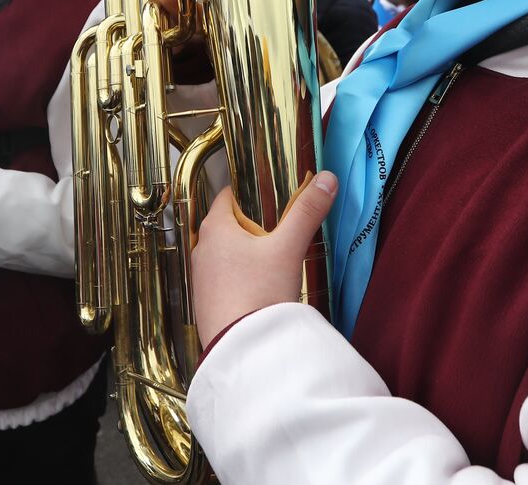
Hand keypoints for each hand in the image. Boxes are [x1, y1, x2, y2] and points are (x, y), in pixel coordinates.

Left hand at [191, 171, 337, 343]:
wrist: (244, 349)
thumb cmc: (259, 294)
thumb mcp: (289, 248)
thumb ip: (307, 212)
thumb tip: (327, 179)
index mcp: (215, 229)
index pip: (226, 197)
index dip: (246, 192)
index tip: (264, 193)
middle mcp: (202, 251)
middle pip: (226, 226)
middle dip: (250, 226)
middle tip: (275, 228)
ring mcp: (201, 279)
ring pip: (224, 255)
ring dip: (244, 254)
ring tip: (270, 260)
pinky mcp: (205, 303)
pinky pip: (222, 281)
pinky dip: (239, 278)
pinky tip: (258, 288)